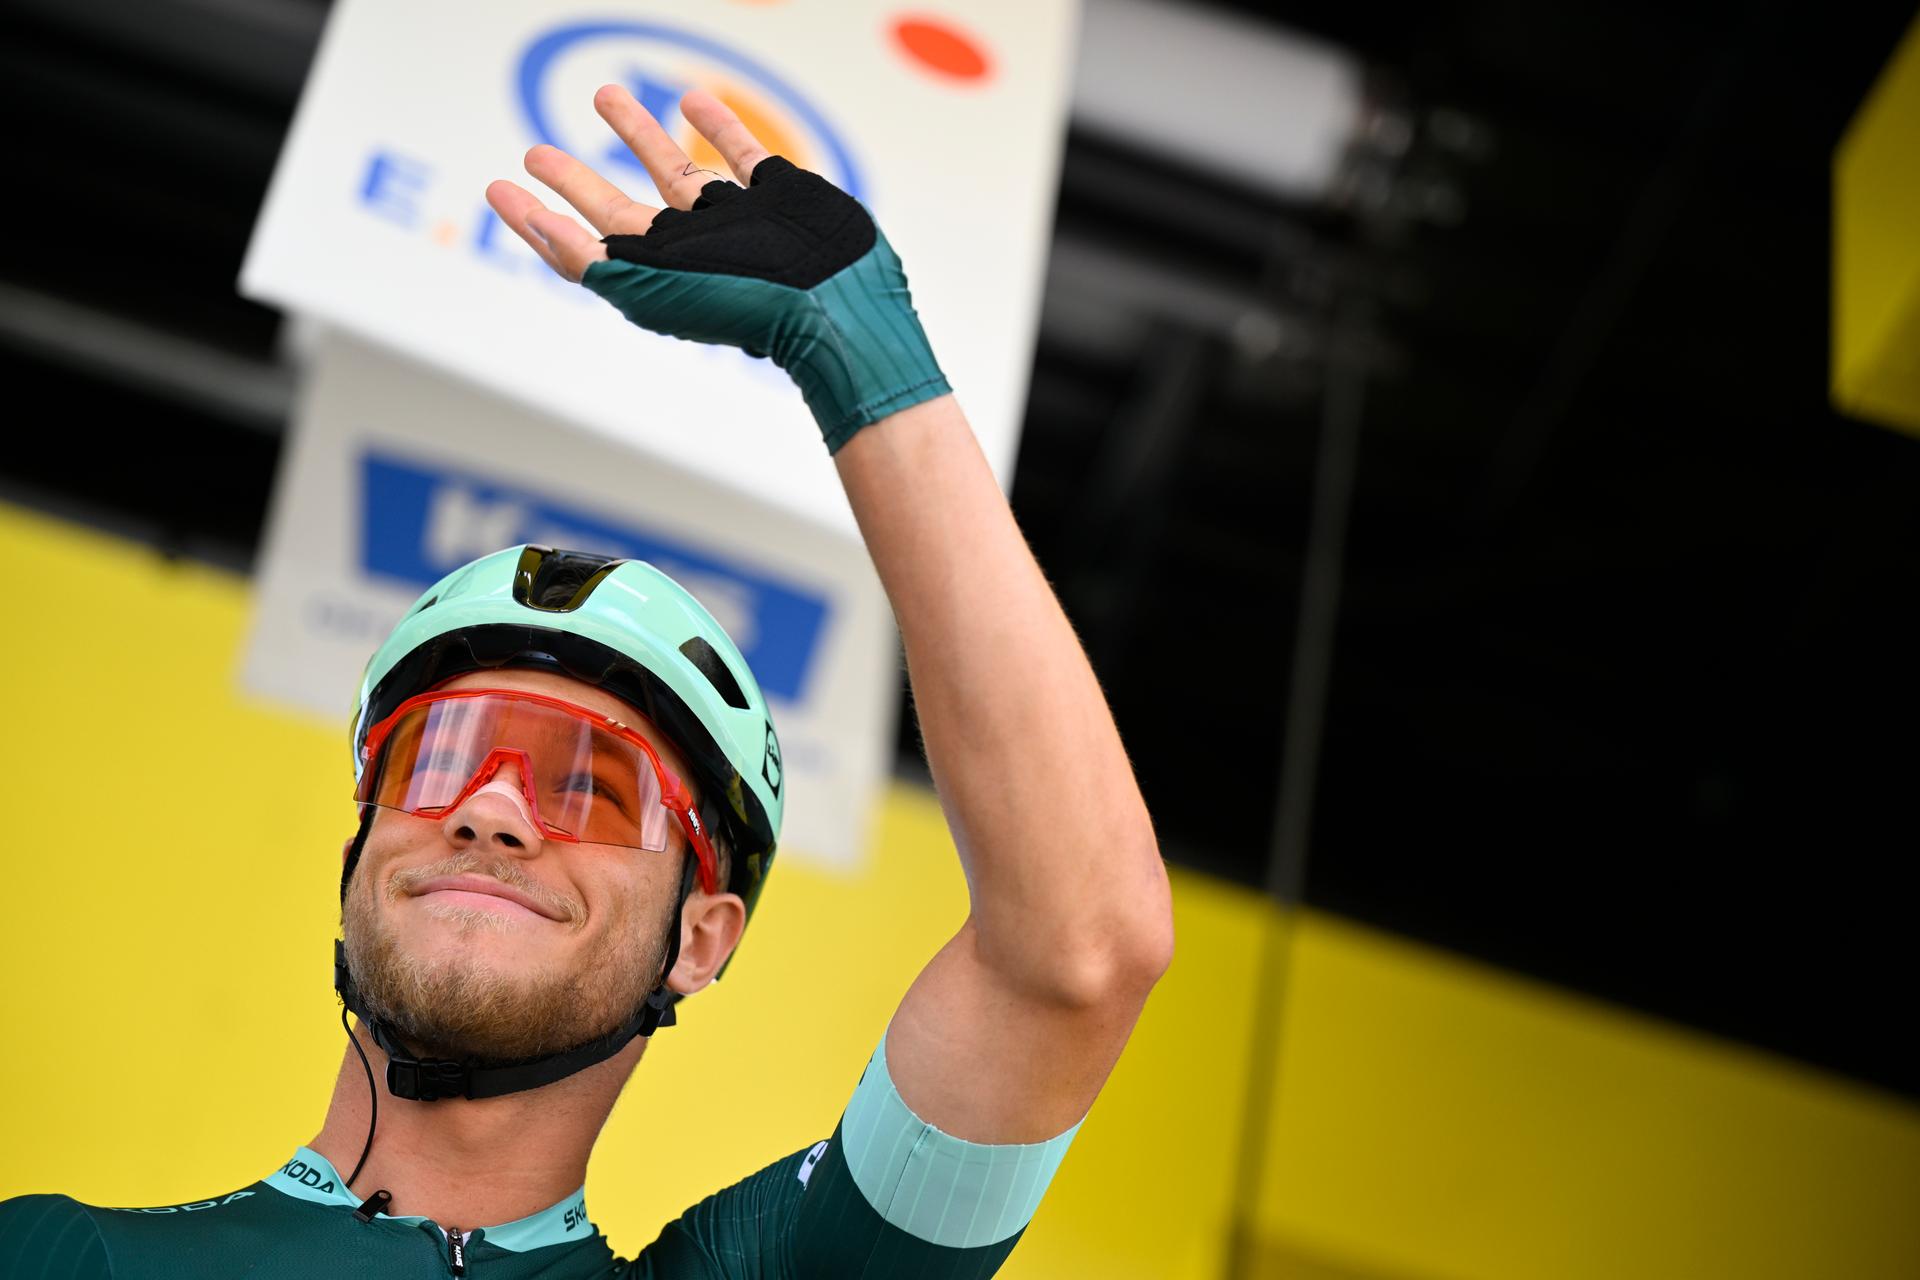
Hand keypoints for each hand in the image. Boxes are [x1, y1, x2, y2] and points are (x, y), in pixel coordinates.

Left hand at [487, 85, 768, 283]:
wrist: (832, 302)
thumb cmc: (743, 307)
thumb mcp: (652, 286)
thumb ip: (593, 261)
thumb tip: (540, 228)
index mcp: (655, 274)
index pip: (579, 245)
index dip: (537, 220)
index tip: (499, 190)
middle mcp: (688, 249)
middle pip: (615, 207)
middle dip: (574, 179)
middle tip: (534, 153)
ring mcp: (733, 220)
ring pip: (674, 168)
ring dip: (637, 133)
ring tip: (603, 95)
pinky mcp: (777, 195)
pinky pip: (741, 152)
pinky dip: (717, 125)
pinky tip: (692, 99)